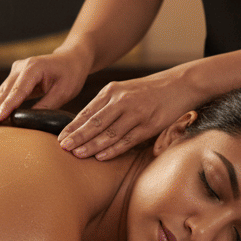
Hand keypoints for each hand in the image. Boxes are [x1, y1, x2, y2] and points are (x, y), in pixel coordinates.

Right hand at [0, 50, 91, 124]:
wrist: (71, 58)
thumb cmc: (71, 74)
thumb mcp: (64, 91)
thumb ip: (47, 105)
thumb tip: (30, 120)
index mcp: (34, 68)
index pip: (18, 90)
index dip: (7, 106)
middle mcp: (21, 67)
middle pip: (5, 91)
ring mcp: (16, 70)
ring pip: (1, 92)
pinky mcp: (15, 76)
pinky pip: (5, 92)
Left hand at [57, 66, 196, 159]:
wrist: (180, 84)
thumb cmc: (148, 91)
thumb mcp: (124, 91)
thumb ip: (106, 105)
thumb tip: (84, 125)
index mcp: (112, 91)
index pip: (86, 112)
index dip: (72, 127)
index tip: (59, 138)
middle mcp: (122, 100)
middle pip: (94, 122)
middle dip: (77, 136)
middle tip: (62, 148)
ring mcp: (136, 112)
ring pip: (109, 132)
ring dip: (92, 145)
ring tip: (77, 154)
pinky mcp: (150, 124)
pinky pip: (128, 139)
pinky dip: (114, 149)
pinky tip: (101, 156)